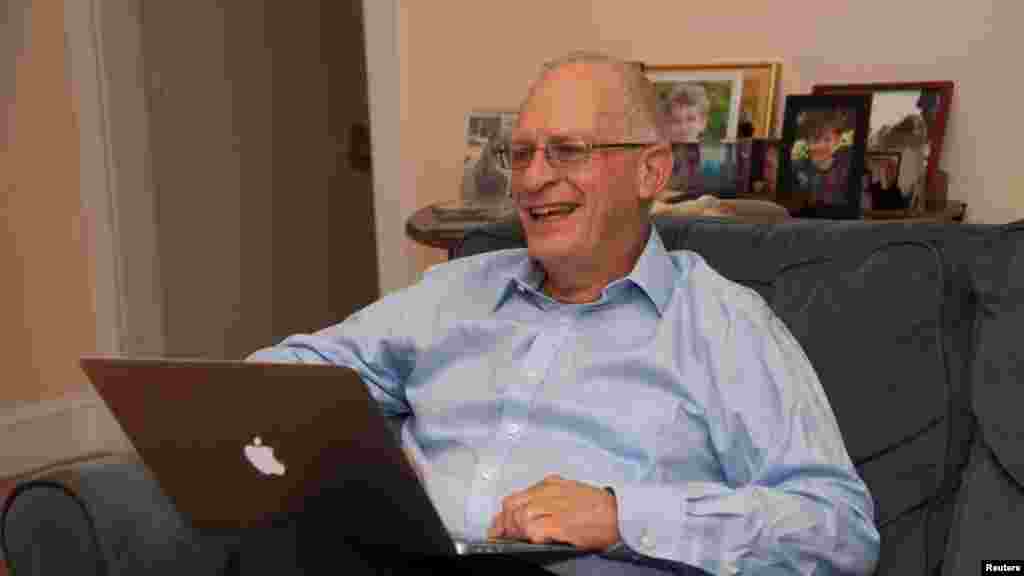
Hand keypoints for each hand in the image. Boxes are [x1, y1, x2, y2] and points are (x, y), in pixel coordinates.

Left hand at [487, 474, 619, 550]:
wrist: (619, 514)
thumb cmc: (597, 507)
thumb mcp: (568, 494)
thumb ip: (545, 499)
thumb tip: (522, 514)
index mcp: (550, 484)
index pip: (514, 497)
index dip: (503, 515)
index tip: (499, 527)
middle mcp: (549, 492)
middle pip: (512, 505)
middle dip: (506, 523)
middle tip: (508, 536)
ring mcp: (555, 507)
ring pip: (521, 517)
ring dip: (518, 531)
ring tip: (525, 539)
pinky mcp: (562, 523)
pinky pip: (535, 530)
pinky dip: (532, 536)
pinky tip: (538, 539)